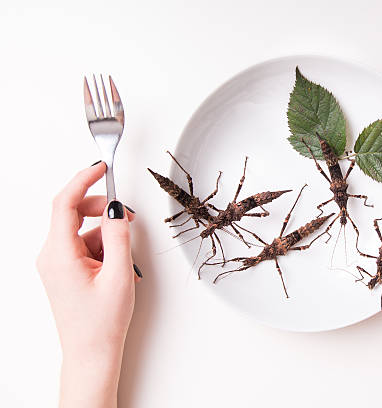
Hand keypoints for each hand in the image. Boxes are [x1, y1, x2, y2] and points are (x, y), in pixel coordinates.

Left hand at [37, 162, 139, 407]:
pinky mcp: (65, 270)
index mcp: (59, 254)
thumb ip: (119, 236)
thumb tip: (117, 209)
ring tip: (124, 259)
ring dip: (107, 234)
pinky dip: (103, 247)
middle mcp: (51, 255)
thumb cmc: (101, 322)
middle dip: (101, 210)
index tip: (100, 168)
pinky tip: (117, 266)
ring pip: (83, 230)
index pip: (65, 203)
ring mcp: (56, 263)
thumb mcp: (118, 274)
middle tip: (127, 218)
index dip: (83, 180)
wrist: (91, 352)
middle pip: (73, 213)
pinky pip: (84, 244)